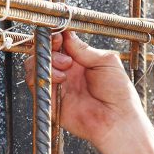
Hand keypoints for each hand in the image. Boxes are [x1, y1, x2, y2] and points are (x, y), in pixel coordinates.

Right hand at [24, 31, 143, 147]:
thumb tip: (67, 34)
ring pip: (36, 65)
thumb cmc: (118, 92)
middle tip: (66, 56)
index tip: (59, 35)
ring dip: (48, 61)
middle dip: (50, 48)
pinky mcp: (50, 100)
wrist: (117, 119)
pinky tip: (60, 78)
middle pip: (45, 52)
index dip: (56, 37)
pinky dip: (43, 75)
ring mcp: (58, 85)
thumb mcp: (106, 62)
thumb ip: (85, 50)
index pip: (61, 44)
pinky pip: (35, 83)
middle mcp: (67, 72)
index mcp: (81, 61)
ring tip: (66, 68)